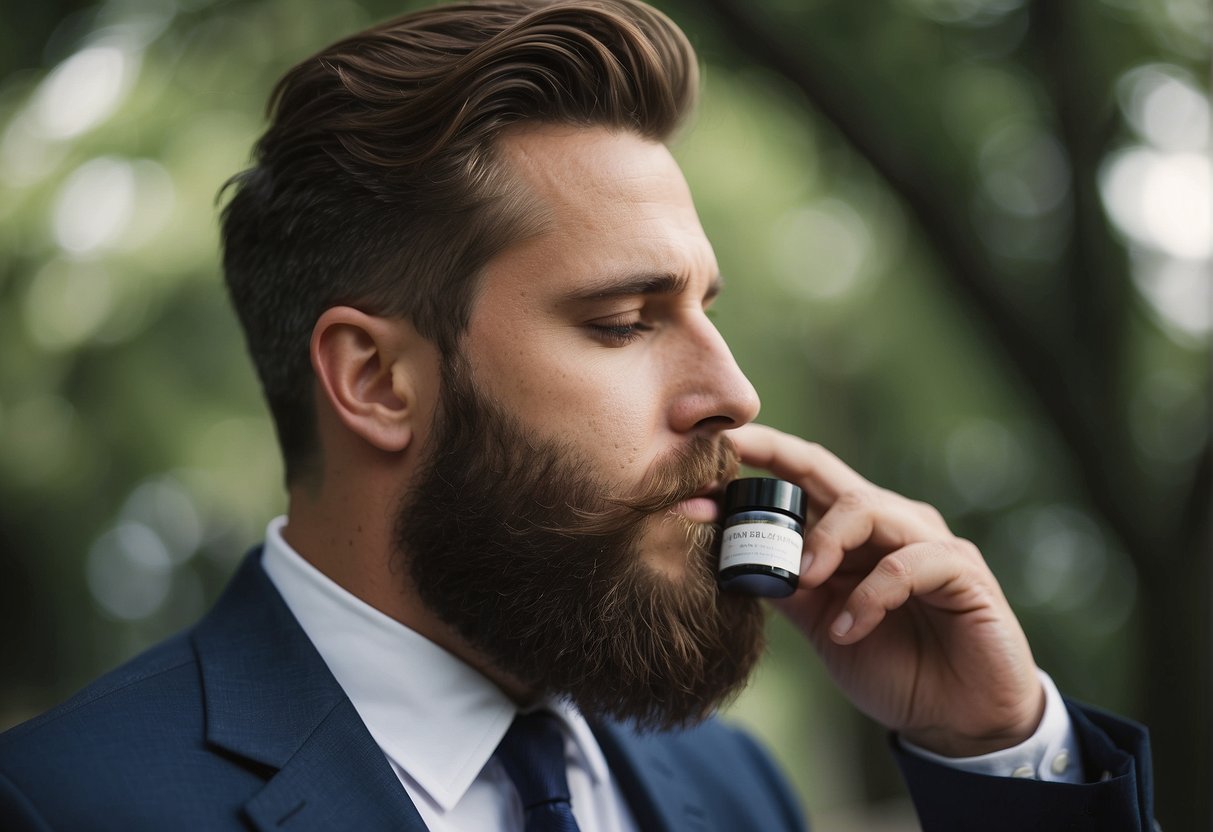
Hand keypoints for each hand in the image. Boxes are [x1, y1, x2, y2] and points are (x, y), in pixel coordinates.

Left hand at [728, 423, 1043, 756]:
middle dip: (775, 460)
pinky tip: (847, 630)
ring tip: (803, 581)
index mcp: (853, 531)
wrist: (959, 719)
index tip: (713, 446)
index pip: (803, 475)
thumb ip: (787, 590)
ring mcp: (929, 540)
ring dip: (823, 542)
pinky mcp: (963, 571)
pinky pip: (907, 564)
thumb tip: (731, 559)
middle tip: (728, 466)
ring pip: (866, 508)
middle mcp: (890, 522)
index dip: (761, 455)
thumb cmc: (895, 664)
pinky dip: (869, 596)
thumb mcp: (823, 624)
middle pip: (827, 470)